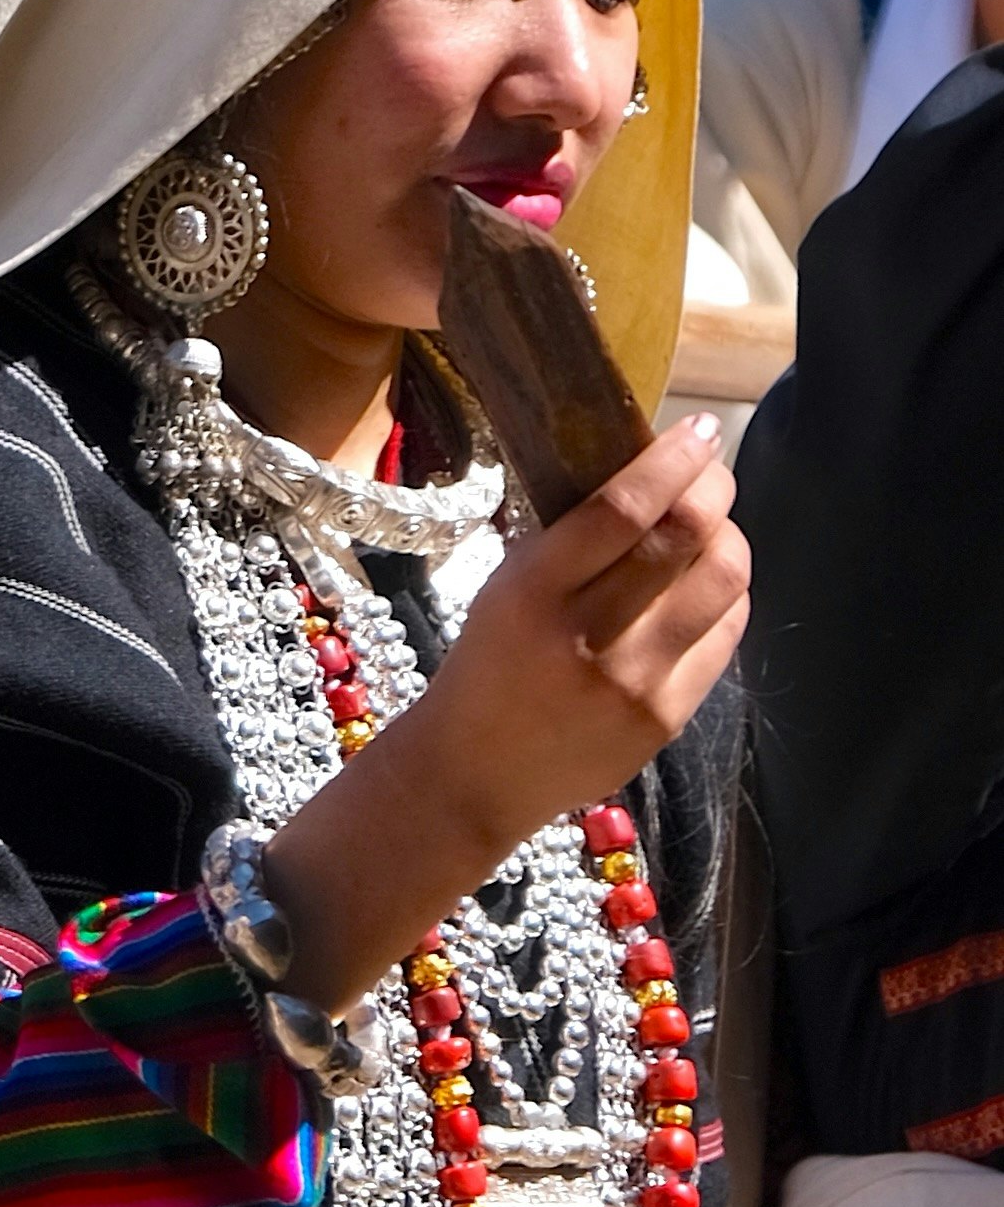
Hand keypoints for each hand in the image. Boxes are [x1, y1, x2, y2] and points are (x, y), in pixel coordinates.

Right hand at [260, 422, 746, 1011]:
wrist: (476, 775)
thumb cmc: (489, 665)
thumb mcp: (505, 589)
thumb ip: (572, 540)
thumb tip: (655, 472)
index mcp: (530, 592)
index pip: (623, 509)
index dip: (673, 461)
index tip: (699, 431)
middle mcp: (587, 637)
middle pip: (685, 539)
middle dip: (714, 490)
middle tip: (714, 474)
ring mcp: (635, 684)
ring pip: (721, 585)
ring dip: (730, 541)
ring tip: (714, 532)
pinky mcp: (667, 719)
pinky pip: (725, 637)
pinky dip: (728, 597)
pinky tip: (709, 588)